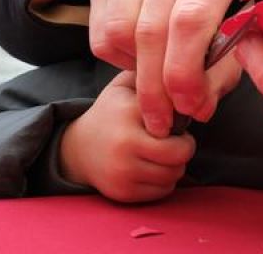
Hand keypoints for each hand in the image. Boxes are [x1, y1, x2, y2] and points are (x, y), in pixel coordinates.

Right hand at [59, 71, 195, 202]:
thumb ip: (152, 71)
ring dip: (176, 164)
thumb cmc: (112, 113)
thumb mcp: (126, 85)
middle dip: (185, 146)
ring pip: (175, 174)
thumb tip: (183, 70)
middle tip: (176, 139)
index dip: (183, 118)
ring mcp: (123, 171)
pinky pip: (164, 191)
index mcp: (129, 113)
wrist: (78, 149)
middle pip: (181, 153)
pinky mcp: (123, 193)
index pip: (177, 119)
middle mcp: (125, 143)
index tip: (176, 117)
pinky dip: (165, 181)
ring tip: (163, 152)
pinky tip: (153, 167)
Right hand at [89, 0, 252, 136]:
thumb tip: (196, 109)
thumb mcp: (240, 21)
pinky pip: (100, 29)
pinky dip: (118, 56)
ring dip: (137, 71)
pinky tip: (141, 55)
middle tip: (165, 118)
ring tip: (158, 78)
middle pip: (151, 31)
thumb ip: (223, 66)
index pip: (190, 20)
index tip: (189, 107)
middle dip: (157, 86)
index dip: (184, 72)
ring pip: (120, 33)